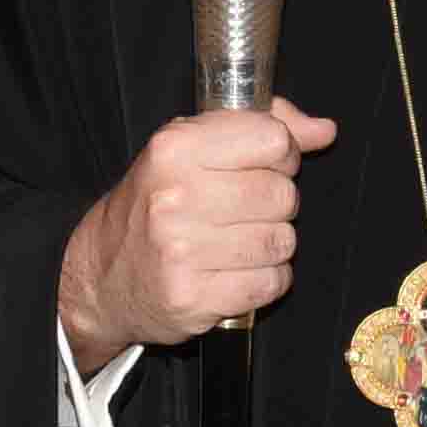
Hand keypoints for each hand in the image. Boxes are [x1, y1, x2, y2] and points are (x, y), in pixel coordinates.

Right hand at [56, 99, 338, 373]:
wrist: (102, 275)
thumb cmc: (155, 204)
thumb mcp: (191, 148)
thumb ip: (262, 127)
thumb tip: (324, 130)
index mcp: (174, 148)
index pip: (273, 138)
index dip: (280, 153)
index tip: (260, 165)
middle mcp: (175, 196)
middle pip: (283, 194)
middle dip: (275, 203)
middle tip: (242, 210)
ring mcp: (182, 251)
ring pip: (282, 241)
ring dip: (270, 245)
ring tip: (235, 242)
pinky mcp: (193, 299)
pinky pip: (271, 283)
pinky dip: (263, 280)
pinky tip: (233, 272)